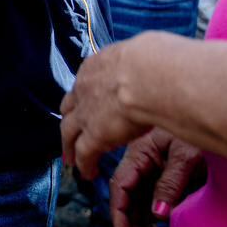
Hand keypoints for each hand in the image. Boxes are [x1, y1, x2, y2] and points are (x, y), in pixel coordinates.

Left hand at [61, 36, 155, 179]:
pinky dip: (84, 164)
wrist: (147, 76)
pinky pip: (84, 153)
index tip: (87, 103)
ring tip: (70, 158)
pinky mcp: (93, 135)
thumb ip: (141, 59)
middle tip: (69, 133)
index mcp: (96, 66)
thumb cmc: (155, 61)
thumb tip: (157, 57)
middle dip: (69, 119)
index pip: (85, 82)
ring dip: (69, 145)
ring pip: (69, 132)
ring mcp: (86, 112)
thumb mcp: (141, 53)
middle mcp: (84, 88)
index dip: (85, 96)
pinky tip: (88, 173)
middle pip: (69, 107)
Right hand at [109, 128, 205, 226]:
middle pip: (127, 199)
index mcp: (140, 153)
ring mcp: (153, 173)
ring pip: (139, 205)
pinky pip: (152, 205)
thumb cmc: (199, 130)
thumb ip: (170, 183)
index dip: (119, 211)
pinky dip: (152, 222)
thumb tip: (157, 213)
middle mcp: (142, 164)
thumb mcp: (186, 155)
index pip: (121, 185)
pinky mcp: (165, 181)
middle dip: (130, 224)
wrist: (217, 118)